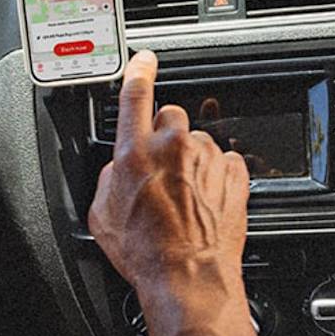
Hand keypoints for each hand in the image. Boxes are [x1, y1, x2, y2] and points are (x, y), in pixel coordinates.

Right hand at [89, 50, 250, 297]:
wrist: (187, 276)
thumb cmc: (144, 251)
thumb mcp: (100, 215)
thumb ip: (106, 179)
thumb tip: (115, 170)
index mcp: (134, 152)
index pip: (135, 94)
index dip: (138, 71)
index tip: (143, 60)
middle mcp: (172, 147)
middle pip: (169, 115)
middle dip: (162, 134)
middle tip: (157, 166)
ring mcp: (206, 159)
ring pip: (196, 140)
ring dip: (188, 159)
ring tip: (180, 195)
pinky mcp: (234, 175)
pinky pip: (222, 161)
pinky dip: (212, 175)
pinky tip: (201, 201)